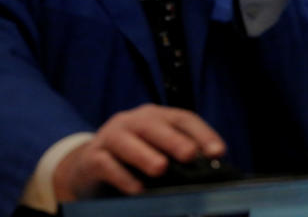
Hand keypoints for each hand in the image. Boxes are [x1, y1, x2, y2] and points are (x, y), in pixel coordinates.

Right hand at [53, 104, 225, 200]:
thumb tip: (208, 174)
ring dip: (143, 154)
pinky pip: (106, 164)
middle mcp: (131, 122)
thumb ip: (178, 159)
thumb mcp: (157, 153)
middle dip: (172, 139)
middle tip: (188, 154)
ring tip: (160, 169)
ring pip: (125, 141)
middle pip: (151, 125)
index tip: (218, 152)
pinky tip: (135, 189)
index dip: (201, 133)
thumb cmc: (133, 160)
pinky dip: (121, 176)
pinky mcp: (93, 157)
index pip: (181, 118)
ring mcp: (109, 137)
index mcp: (154, 118)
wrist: (90, 166)